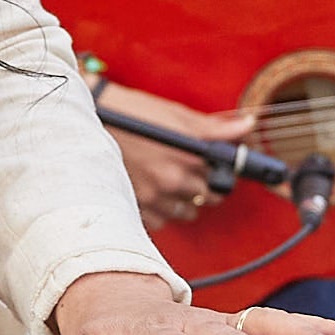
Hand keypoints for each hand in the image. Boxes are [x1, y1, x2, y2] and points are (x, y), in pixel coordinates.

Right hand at [96, 81, 258, 227]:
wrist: (88, 122)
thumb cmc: (134, 114)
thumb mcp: (176, 115)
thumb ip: (214, 128)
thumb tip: (247, 127)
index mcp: (190, 155)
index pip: (224, 179)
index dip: (223, 174)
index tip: (218, 170)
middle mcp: (174, 179)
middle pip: (208, 199)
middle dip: (203, 187)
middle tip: (189, 171)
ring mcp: (154, 197)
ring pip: (186, 212)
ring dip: (183, 200)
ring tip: (168, 180)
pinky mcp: (135, 208)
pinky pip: (162, 220)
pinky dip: (161, 209)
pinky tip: (152, 191)